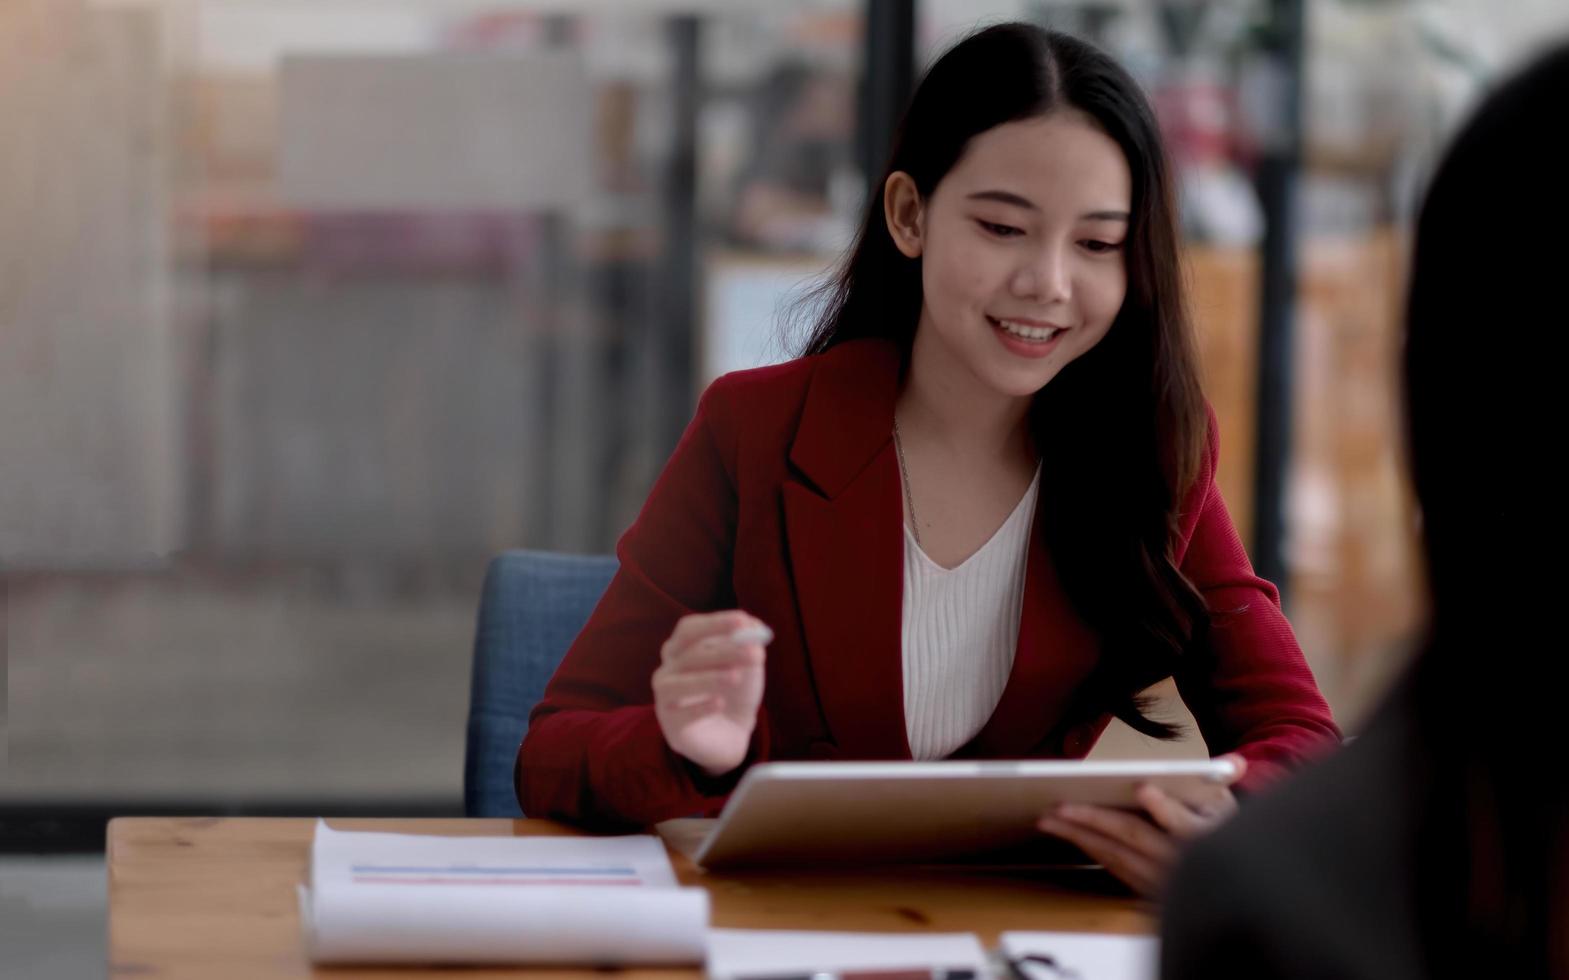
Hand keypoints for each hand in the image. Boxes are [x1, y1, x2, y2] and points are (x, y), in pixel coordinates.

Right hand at [652, 611, 771, 777]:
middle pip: (686, 655)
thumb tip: (752, 625)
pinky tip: (720, 703)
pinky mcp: (672, 727)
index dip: (714, 623)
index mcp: (681, 649)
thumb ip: (749, 644)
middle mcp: (668, 670)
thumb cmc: (734, 691)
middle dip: (720, 651)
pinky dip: (701, 707)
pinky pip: (681, 715)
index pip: (689, 629)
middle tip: (751, 652)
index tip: (742, 621)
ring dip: (708, 678)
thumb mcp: (747, 665)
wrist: (732, 733)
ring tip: (736, 677)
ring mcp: (665, 699)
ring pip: (677, 685)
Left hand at [1036, 754, 1246, 896]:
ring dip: (1080, 837)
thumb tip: (1234, 763)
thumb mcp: (1226, 804)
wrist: (1224, 878)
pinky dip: (1088, 849)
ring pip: (1116, 856)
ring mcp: (1161, 881)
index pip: (1185, 825)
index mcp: (1206, 839)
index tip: (1142, 788)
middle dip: (1096, 820)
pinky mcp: (1145, 889)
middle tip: (1060, 804)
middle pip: (1136, 839)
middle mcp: (1181, 863)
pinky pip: (1112, 867)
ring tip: (1049, 819)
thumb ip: (1222, 781)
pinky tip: (1067, 833)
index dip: (1164, 808)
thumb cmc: (1220, 828)